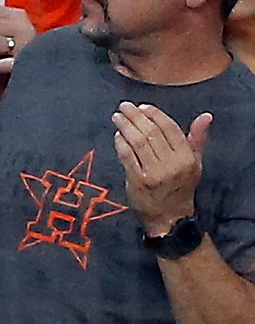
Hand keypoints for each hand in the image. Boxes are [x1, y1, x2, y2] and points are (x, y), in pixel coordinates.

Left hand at [114, 101, 208, 237]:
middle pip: (151, 133)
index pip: (170, 129)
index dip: (155, 115)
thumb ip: (197, 139)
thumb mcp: (195, 163)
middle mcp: (172, 165)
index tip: (143, 107)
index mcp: (187, 158)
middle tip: (125, 106)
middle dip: (136, 117)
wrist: (170, 217)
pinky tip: (117, 135)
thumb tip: (205, 116)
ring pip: (138, 143)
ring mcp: (154, 173)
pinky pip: (127, 156)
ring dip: (125, 127)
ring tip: (117, 117)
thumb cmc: (181, 186)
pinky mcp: (138, 181)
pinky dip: (120, 143)